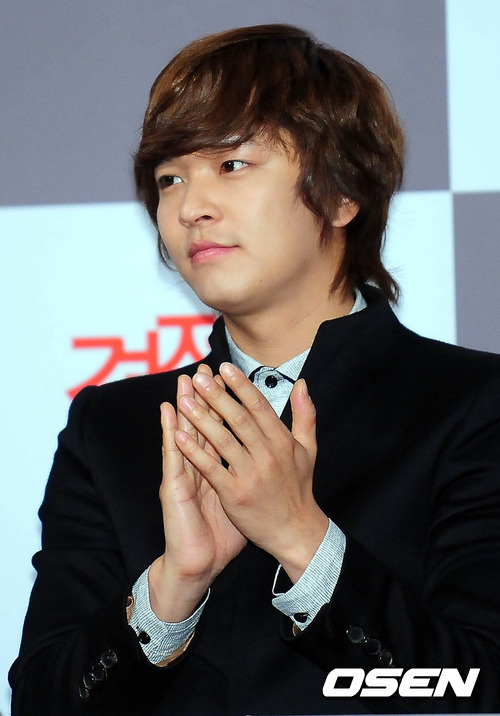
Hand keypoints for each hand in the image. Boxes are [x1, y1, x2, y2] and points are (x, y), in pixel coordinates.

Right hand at [148, 364, 246, 621]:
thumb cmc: (224, 532)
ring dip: (185, 405)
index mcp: (218, 465)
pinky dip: (171, 434)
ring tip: (185, 379)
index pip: (223, 427)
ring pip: (185, 433)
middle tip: (206, 368)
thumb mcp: (244, 498)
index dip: (227, 402)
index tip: (231, 376)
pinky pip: (173, 457)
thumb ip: (254, 473)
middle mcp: (200, 465)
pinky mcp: (173, 487)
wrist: (201, 562)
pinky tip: (169, 413)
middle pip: (203, 424)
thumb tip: (269, 455)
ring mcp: (184, 474)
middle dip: (206, 396)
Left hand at [175, 362, 328, 581]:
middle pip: (238, 419)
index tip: (224, 367)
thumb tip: (302, 384)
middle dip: (217, 396)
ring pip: (222, 440)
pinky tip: (179, 436)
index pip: (258, 406)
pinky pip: (211, 468)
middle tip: (199, 377)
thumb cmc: (298, 487)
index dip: (241, 385)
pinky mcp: (235, 494)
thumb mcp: (308, 449)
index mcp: (282, 441)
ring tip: (184, 400)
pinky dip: (194, 452)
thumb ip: (305, 415)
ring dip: (201, 419)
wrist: (295, 530)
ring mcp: (250, 475)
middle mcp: (267, 455)